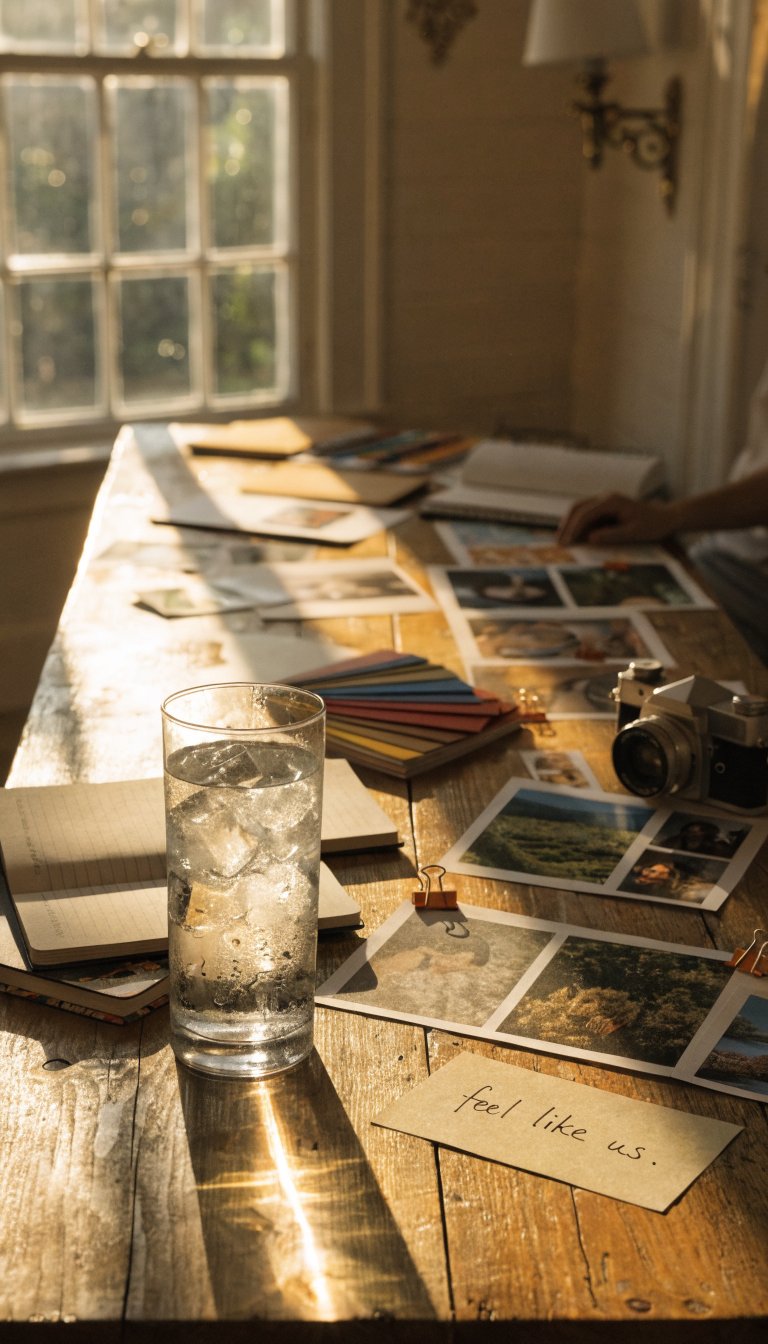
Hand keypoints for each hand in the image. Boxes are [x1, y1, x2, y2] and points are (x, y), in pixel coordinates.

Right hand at [556, 492, 676, 545]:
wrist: (665, 518)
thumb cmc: (652, 525)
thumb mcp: (634, 533)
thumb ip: (612, 535)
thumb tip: (591, 538)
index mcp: (612, 501)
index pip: (586, 513)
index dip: (574, 528)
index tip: (566, 543)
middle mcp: (606, 497)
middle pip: (578, 507)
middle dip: (566, 525)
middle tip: (558, 542)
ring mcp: (605, 501)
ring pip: (580, 509)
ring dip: (569, 524)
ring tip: (561, 540)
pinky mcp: (605, 508)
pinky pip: (587, 514)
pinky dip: (578, 525)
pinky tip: (573, 537)